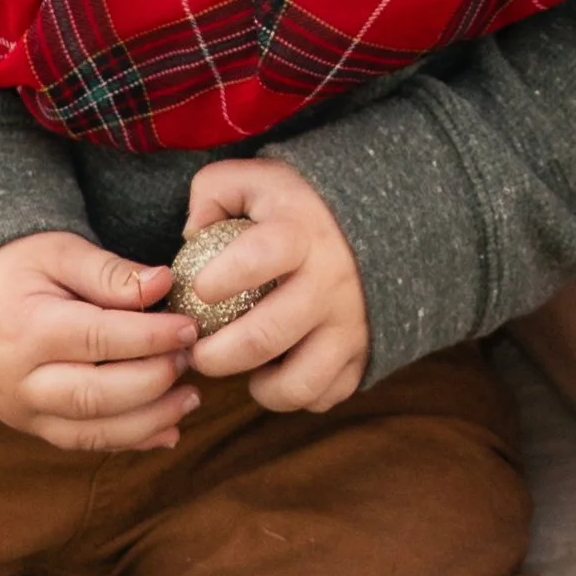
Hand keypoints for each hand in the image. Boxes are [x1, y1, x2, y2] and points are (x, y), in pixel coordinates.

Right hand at [0, 234, 200, 453]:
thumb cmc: (18, 264)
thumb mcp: (61, 251)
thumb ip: (110, 272)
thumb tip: (164, 283)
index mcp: (22, 331)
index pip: (97, 340)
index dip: (150, 338)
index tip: (190, 328)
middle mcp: (16, 381)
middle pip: (95, 396)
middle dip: (152, 383)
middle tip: (190, 361)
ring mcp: (19, 411)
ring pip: (91, 432)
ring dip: (148, 421)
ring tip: (190, 398)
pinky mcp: (30, 426)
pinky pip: (83, 442)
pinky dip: (129, 440)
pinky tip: (167, 429)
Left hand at [176, 156, 369, 412]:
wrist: (385, 221)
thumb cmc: (301, 206)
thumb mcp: (259, 179)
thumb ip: (213, 192)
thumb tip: (190, 235)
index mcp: (299, 234)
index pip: (258, 257)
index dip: (221, 277)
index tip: (199, 289)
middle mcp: (328, 283)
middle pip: (266, 336)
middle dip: (216, 356)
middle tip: (197, 352)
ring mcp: (349, 324)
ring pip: (300, 383)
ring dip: (260, 388)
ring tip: (245, 370)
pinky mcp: (361, 353)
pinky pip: (325, 395)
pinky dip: (297, 394)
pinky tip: (280, 370)